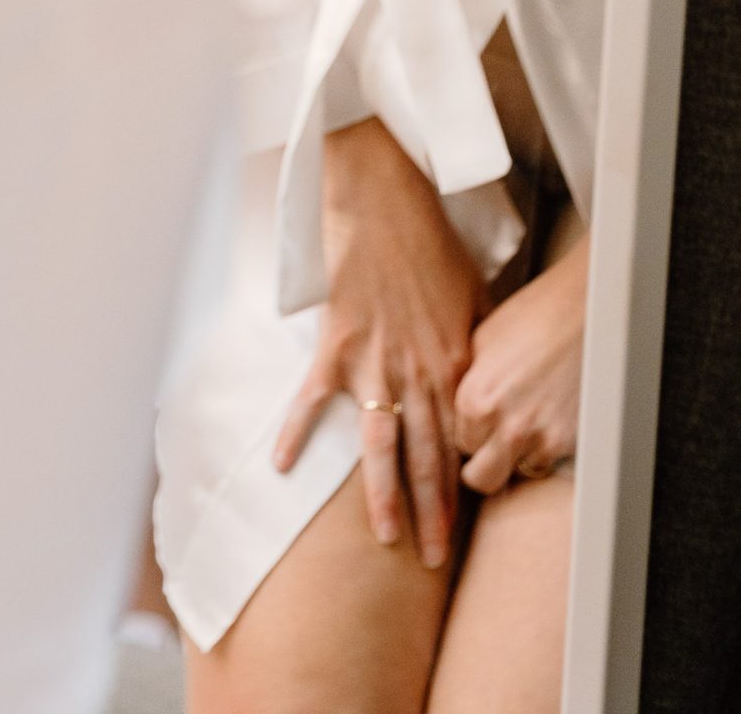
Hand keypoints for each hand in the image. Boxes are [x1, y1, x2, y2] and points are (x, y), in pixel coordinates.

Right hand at [274, 117, 483, 570]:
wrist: (385, 203)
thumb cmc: (429, 242)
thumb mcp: (472, 297)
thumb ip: (473, 345)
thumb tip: (478, 379)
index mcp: (453, 365)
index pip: (460, 443)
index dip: (462, 488)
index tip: (460, 528)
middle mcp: (418, 374)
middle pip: (427, 458)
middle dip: (433, 514)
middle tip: (432, 560)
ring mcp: (374, 363)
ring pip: (382, 446)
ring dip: (384, 496)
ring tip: (387, 537)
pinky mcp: (336, 345)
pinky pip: (314, 400)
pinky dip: (298, 433)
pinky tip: (284, 466)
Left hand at [453, 231, 587, 493]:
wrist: (583, 313)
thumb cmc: (531, 316)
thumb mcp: (480, 342)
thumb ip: (464, 382)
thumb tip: (450, 403)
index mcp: (475, 399)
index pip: (456, 443)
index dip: (464, 433)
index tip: (470, 427)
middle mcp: (506, 425)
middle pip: (481, 477)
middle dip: (481, 463)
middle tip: (488, 445)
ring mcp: (541, 437)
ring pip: (516, 472)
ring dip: (514, 456)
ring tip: (520, 424)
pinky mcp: (570, 442)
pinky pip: (547, 463)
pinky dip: (542, 450)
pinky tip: (542, 422)